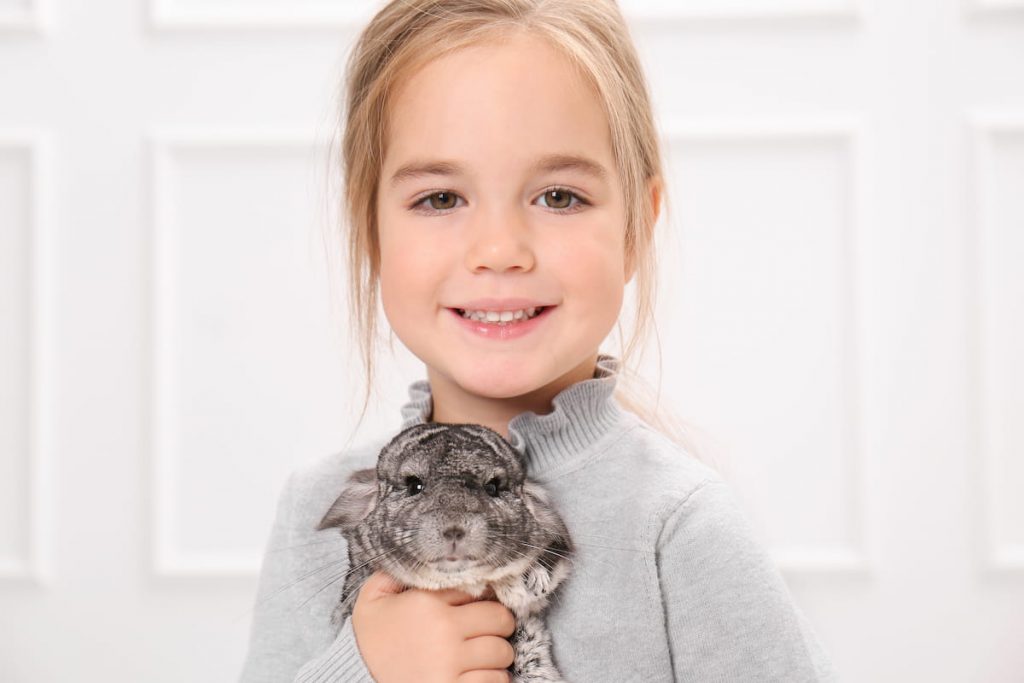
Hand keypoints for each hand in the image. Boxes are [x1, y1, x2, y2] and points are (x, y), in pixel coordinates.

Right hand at [351, 569, 516, 682]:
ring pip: (502, 653)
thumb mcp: (372, 601)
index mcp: (429, 604)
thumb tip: (414, 556)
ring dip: (498, 655)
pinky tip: (479, 676)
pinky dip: (494, 679)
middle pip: (500, 620)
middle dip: (499, 625)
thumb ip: (392, 575)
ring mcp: (452, 664)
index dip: (482, 598)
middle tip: (490, 630)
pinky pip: (495, 682)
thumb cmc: (369, 642)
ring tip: (484, 656)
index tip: (476, 606)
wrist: (356, 680)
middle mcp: (445, 632)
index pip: (479, 592)